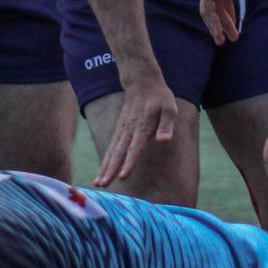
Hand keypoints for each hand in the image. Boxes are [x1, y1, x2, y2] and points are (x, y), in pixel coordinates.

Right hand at [94, 71, 178, 186]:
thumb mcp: (170, 108)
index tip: (123, 176)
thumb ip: (166, 125)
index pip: (135, 147)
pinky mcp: (119, 131)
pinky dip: (105, 161)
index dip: (129, 162)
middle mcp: (129, 130)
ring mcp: (122, 130)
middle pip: (119, 152)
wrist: (141, 82)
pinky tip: (101, 173)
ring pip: (112, 151)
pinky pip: (111, 148)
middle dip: (111, 169)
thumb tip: (165, 140)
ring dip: (105, 167)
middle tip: (103, 184)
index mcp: (143, 126)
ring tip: (98, 183)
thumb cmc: (159, 97)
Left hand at [199, 0, 262, 43]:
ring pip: (209, 12)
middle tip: (231, 38)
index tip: (235, 27)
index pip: (221, 2)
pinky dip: (212, 23)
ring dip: (216, 27)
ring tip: (222, 42)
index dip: (228, 15)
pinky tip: (218, 34)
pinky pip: (208, 11)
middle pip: (215, 9)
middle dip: (223, 24)